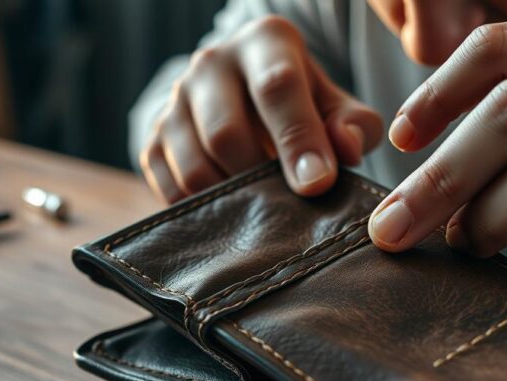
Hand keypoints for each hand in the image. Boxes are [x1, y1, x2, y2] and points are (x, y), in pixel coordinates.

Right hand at [141, 16, 382, 202]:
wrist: (246, 101)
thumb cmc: (303, 105)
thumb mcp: (336, 107)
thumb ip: (354, 126)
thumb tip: (346, 149)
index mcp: (264, 41)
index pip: (277, 86)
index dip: (298, 139)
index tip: (317, 184)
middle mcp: (211, 62)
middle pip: (225, 134)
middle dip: (260, 179)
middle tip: (289, 207)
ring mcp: (174, 101)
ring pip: (195, 169)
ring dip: (233, 201)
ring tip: (264, 208)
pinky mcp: (152, 140)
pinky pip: (172, 191)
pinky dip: (206, 213)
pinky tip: (234, 211)